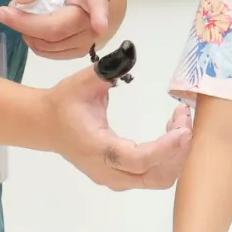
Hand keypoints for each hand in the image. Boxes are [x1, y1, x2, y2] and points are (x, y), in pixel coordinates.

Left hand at [0, 0, 107, 59]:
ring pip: (49, 44)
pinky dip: (33, 40)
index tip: (100, 25)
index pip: (97, 1)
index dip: (99, 14)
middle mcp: (93, 17)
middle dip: (25, 23)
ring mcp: (87, 38)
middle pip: (58, 29)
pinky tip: (32, 25)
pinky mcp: (77, 51)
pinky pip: (48, 52)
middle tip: (3, 11)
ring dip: (27, 31)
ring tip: (24, 12)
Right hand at [44, 66, 190, 189]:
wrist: (46, 126)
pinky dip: (168, 158)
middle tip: (185, 119)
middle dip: (179, 151)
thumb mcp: (82, 81)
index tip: (183, 130)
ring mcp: (114, 179)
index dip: (164, 149)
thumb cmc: (64, 103)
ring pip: (157, 180)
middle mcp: (107, 171)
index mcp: (97, 148)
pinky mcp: (120, 178)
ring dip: (176, 155)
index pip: (137, 160)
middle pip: (154, 177)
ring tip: (180, 124)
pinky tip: (170, 134)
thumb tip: (129, 51)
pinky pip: (152, 176)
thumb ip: (107, 69)